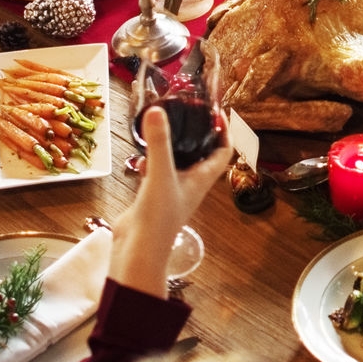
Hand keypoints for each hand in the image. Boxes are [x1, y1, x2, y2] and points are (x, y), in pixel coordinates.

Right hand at [110, 105, 235, 294]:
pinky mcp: (153, 197)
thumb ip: (159, 143)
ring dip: (172, 147)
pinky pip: (156, 173)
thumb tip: (157, 110)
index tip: (216, 112)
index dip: (224, 132)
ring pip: (177, 162)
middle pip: (201, 154)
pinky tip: (140, 157)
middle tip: (187, 113)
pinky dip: (151, 162)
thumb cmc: (158, 217)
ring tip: (164, 128)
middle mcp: (191, 184)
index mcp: (202, 179)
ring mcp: (172, 191)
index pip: (223, 152)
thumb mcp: (160, 175)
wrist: (138, 251)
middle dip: (197, 134)